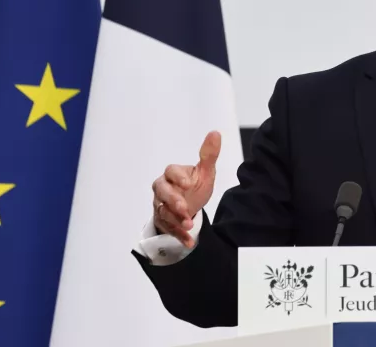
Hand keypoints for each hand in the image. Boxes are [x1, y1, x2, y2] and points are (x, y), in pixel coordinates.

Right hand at [151, 131, 220, 247]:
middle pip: (161, 192)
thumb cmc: (194, 185)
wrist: (190, 204)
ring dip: (175, 220)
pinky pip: (168, 228)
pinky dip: (178, 236)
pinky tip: (189, 242)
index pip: (170, 171)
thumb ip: (209, 155)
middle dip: (173, 201)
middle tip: (185, 208)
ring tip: (189, 226)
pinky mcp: (163, 221)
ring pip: (163, 212)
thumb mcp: (205, 172)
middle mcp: (162, 189)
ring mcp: (160, 206)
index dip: (177, 177)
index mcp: (172, 174)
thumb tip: (215, 133)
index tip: (187, 183)